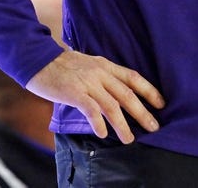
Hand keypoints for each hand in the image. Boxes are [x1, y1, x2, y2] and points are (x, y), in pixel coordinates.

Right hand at [25, 50, 164, 143]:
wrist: (36, 58)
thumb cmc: (60, 65)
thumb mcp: (87, 64)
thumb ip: (101, 75)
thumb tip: (113, 92)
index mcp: (105, 65)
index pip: (133, 77)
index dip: (149, 90)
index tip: (161, 103)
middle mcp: (99, 73)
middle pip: (127, 93)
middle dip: (143, 111)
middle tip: (155, 126)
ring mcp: (87, 82)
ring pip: (111, 105)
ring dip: (123, 124)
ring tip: (129, 139)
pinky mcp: (74, 92)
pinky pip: (90, 109)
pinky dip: (99, 122)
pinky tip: (104, 133)